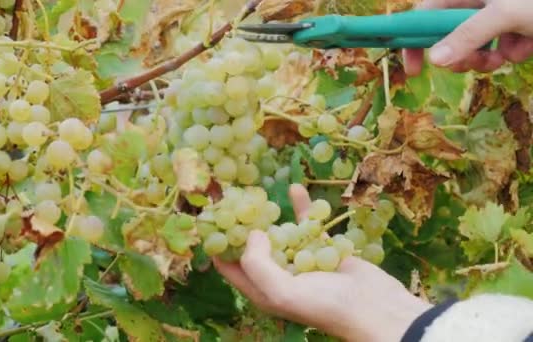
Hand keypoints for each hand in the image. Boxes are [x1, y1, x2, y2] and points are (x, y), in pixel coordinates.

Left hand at [213, 184, 431, 341]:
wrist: (376, 309)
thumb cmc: (327, 305)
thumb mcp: (283, 292)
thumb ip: (258, 265)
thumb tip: (252, 233)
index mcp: (262, 291)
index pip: (229, 266)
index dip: (218, 243)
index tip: (211, 215)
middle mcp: (277, 276)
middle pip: (252, 247)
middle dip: (241, 223)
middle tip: (232, 196)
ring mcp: (300, 261)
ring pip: (279, 232)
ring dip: (270, 214)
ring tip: (257, 193)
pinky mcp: (322, 248)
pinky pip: (306, 224)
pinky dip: (301, 208)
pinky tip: (295, 188)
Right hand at [404, 0, 532, 75]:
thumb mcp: (503, 14)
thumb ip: (468, 35)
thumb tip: (434, 60)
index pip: (426, 14)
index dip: (415, 40)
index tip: (414, 69)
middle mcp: (478, 2)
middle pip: (450, 36)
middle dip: (460, 56)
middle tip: (471, 63)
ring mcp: (496, 17)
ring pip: (475, 48)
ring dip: (486, 59)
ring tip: (504, 56)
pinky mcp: (514, 29)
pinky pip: (500, 49)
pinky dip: (511, 54)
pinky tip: (528, 45)